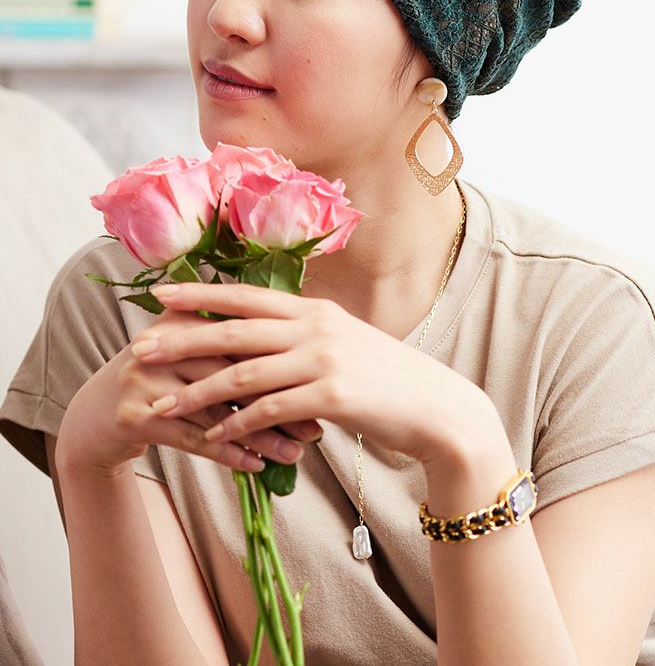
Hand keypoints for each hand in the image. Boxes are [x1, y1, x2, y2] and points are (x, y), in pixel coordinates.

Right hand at [55, 306, 321, 477]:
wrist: (99, 412)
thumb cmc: (168, 380)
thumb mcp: (198, 351)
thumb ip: (241, 342)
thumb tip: (308, 357)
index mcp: (186, 316)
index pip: (245, 339)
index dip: (285, 365)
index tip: (322, 391)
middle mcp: (162, 342)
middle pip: (233, 374)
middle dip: (278, 404)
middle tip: (315, 430)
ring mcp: (144, 378)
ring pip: (216, 411)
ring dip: (259, 436)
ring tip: (293, 455)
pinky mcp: (133, 415)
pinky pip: (192, 438)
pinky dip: (228, 453)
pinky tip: (256, 465)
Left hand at [131, 282, 501, 469]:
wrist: (437, 407)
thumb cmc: (388, 379)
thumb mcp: (346, 343)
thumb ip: (306, 336)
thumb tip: (265, 337)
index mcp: (315, 310)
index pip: (247, 296)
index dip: (202, 295)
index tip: (162, 294)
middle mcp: (315, 327)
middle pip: (234, 330)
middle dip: (183, 339)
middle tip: (140, 348)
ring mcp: (324, 359)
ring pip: (244, 373)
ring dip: (198, 393)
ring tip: (162, 406)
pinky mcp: (331, 395)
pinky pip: (270, 410)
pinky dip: (238, 425)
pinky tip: (215, 437)